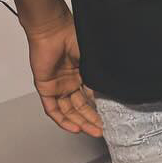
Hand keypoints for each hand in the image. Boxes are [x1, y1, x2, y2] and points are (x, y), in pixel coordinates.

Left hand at [24, 9, 101, 137]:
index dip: (100, 108)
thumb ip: (101, 75)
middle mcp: (71, 82)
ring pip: (68, 110)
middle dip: (92, 119)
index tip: (110, 117)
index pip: (92, 96)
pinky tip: (73, 127)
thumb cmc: (74, 37)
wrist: (53, 31)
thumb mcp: (93, 60)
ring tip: (91, 131)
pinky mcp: (45, 88)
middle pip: (81, 106)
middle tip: (101, 129)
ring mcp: (58, 86)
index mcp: (84, 73)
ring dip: (79, 122)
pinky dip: (62, 120)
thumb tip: (115, 88)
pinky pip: (53, 109)